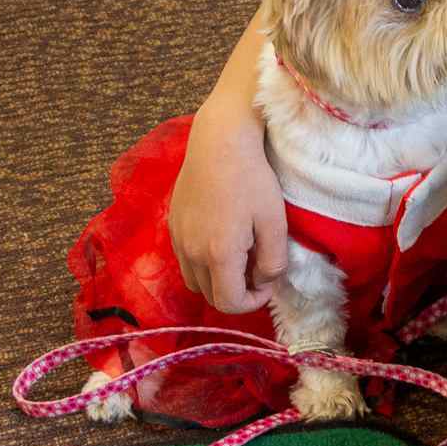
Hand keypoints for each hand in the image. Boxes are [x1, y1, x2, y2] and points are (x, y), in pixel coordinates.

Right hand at [169, 114, 287, 314]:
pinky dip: (202, 261)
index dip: (252, 302)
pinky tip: (221, 235)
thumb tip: (265, 281)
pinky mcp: (172, 224)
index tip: (267, 282)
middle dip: (236, 292)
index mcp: (218, 255)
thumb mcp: (274, 221)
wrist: (220, 141)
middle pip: (210, 296)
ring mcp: (178, 238)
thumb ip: (273, 260)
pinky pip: (185, 258)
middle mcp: (191, 252)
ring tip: (239, 254)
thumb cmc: (252, 178)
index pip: (228, 304)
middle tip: (256, 267)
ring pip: (194, 280)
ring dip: (217, 279)